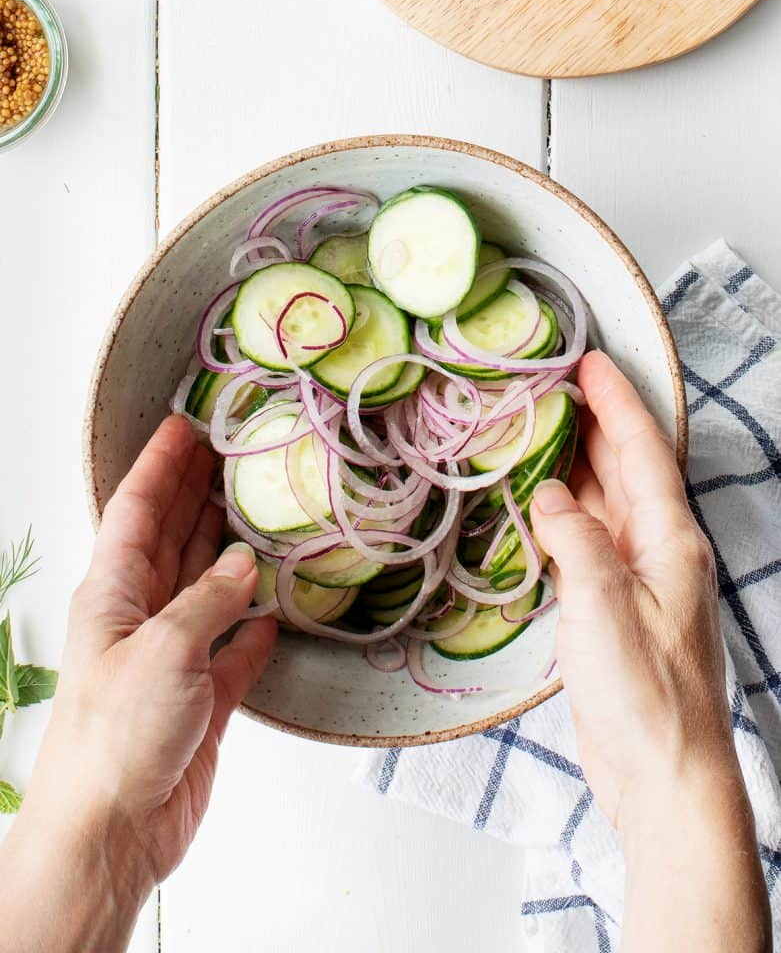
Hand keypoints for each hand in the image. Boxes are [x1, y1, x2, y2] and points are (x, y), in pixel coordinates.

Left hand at [0, 416, 275, 952]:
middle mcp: (141, 619)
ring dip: (228, 551)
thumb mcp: (164, 652)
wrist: (112, 832)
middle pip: (170, 540)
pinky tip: (273, 608)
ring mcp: (172, 658)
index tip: (184, 426)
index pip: (134, 512)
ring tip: (256, 511)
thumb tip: (246, 563)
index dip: (159, 466)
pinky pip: (234, 649)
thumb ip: (209, 600)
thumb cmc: (116, 739)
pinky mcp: (201, 699)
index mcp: (113, 596)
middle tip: (227, 454)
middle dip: (194, 495)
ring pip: (205, 588)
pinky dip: (253, 627)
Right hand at [530, 352, 769, 952]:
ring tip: (538, 430)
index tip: (589, 360)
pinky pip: (585, 542)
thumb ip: (576, 540)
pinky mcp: (611, 608)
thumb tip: (549, 496)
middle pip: (624, 470)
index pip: (642, 451)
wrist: (663, 774)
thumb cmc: (646, 695)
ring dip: (575, 465)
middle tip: (552, 383)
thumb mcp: (605, 605)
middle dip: (593, 423)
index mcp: (669, 541)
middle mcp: (656, 551)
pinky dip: (561, 515)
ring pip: (602, 504)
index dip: (615, 402)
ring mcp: (634, 580)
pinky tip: (536, 505)